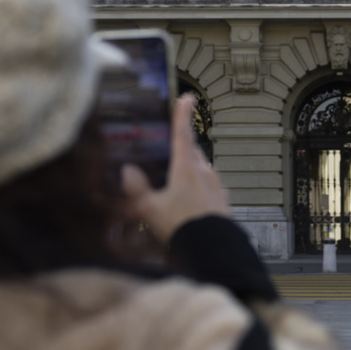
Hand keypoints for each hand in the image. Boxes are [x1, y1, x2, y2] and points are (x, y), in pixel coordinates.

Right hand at [120, 95, 229, 243]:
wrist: (213, 251)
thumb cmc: (181, 228)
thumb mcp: (150, 210)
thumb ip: (136, 189)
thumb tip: (127, 171)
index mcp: (185, 169)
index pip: (182, 134)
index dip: (182, 114)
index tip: (187, 98)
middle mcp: (204, 174)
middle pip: (193, 152)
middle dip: (184, 147)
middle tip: (173, 148)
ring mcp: (217, 188)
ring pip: (203, 169)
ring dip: (192, 169)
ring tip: (178, 180)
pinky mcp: (223, 202)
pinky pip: (211, 187)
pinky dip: (201, 188)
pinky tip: (193, 201)